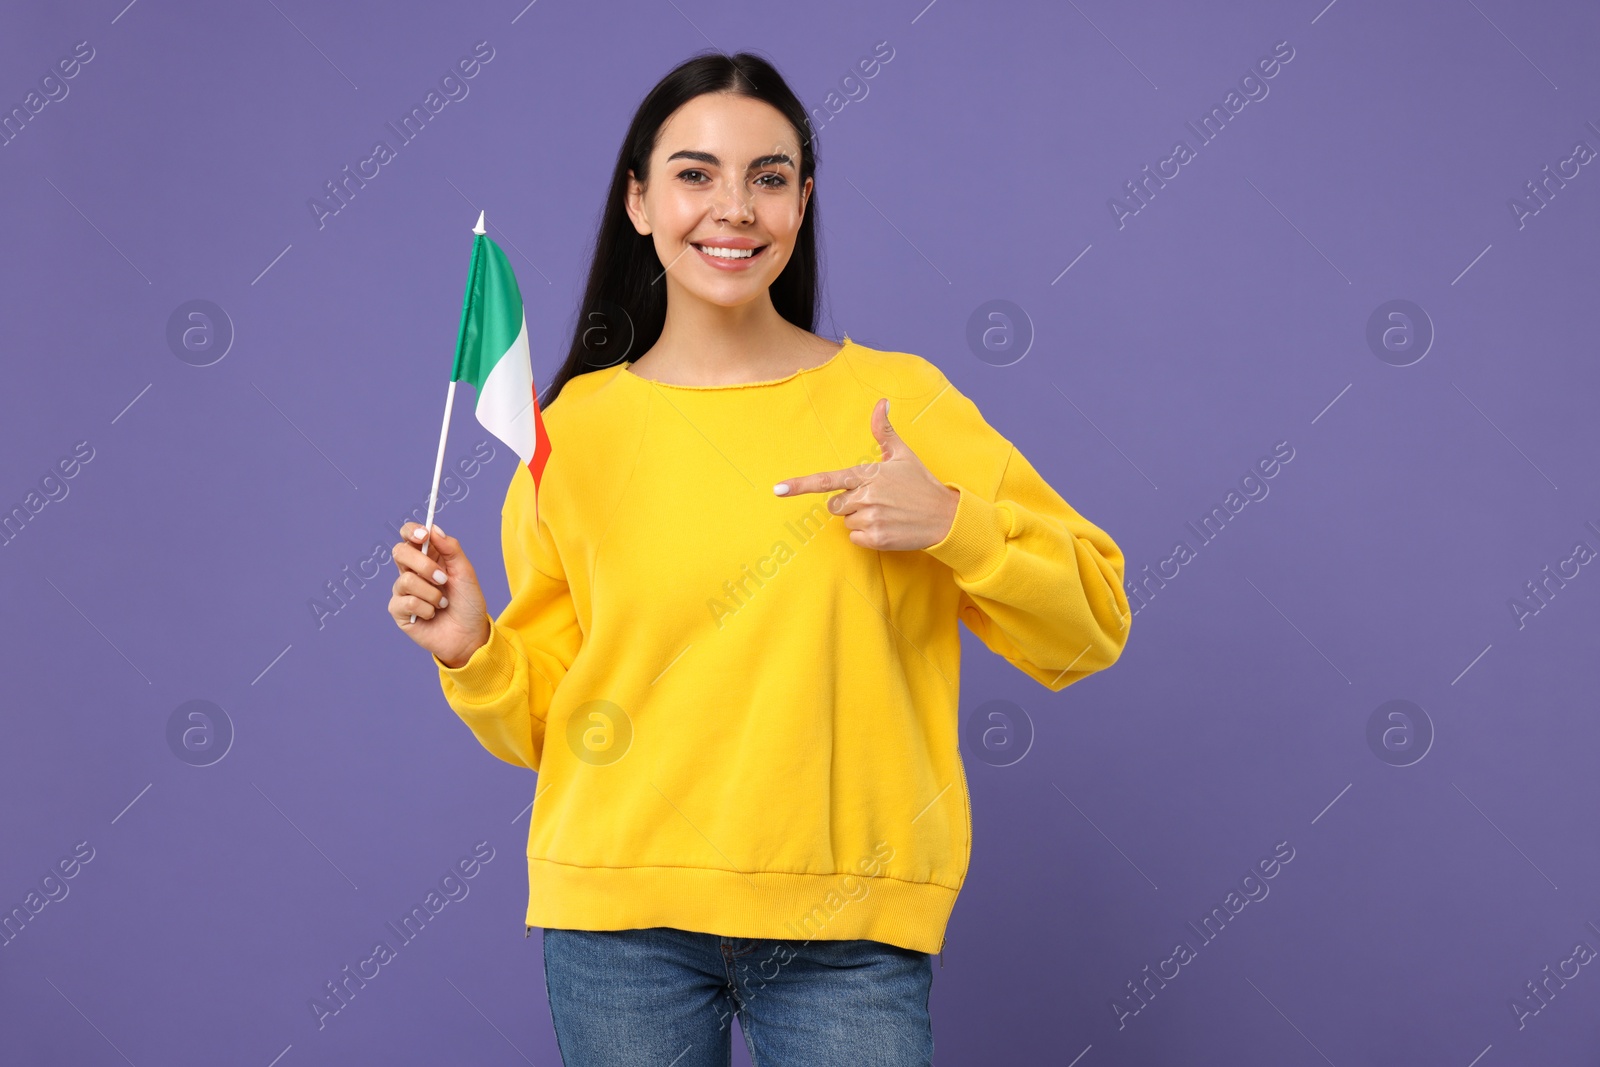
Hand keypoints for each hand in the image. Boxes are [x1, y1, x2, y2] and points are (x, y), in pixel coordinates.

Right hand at [387, 522, 491, 668]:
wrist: (470, 635)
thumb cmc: (468, 603)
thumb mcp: (465, 572)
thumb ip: (451, 548)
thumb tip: (433, 528)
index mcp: (428, 557)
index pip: (409, 535)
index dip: (412, 531)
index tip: (424, 536)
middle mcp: (412, 571)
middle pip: (400, 552)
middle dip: (424, 565)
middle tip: (443, 579)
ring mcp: (403, 591)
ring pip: (406, 580)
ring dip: (431, 593)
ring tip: (443, 603)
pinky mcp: (399, 611)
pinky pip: (405, 601)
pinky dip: (425, 608)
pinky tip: (433, 614)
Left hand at [774, 397, 958, 550]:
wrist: (945, 516)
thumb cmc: (921, 484)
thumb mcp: (902, 454)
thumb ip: (883, 431)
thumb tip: (881, 402)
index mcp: (868, 474)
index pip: (827, 480)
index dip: (800, 485)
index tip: (778, 490)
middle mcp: (866, 496)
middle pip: (835, 505)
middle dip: (849, 504)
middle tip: (876, 501)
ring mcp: (871, 518)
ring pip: (846, 522)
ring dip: (861, 520)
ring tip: (886, 513)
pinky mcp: (877, 539)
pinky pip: (855, 538)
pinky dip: (868, 536)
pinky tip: (887, 527)